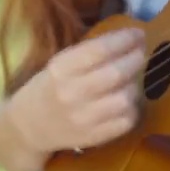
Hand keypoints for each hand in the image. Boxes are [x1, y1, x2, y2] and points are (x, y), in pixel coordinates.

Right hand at [13, 27, 146, 152]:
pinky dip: (132, 109)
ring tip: (131, 80)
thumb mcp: (59, 63)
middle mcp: (71, 93)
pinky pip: (126, 121)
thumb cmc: (49, 87)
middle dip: (135, 59)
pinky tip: (125, 101)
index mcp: (61, 69)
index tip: (138, 33)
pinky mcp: (94, 137)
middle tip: (140, 53)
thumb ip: (89, 52)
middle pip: (116, 73)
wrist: (29, 127)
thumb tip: (128, 37)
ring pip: (125, 98)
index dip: (124, 39)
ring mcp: (83, 118)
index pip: (100, 50)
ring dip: (134, 85)